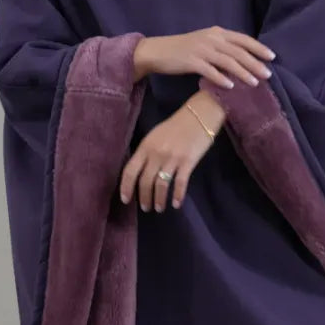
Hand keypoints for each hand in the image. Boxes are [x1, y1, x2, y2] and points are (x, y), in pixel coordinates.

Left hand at [120, 92, 224, 211]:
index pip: (130, 171)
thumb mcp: (154, 136)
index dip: (126, 187)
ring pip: (161, 185)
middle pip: (145, 181)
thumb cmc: (175, 126)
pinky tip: (176, 203)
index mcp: (145, 147)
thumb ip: (146, 153)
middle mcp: (156, 154)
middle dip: (144, 198)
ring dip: (159, 199)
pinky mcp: (188, 162)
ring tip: (159, 208)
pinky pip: (180, 183)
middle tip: (145, 207)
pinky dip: (177, 195)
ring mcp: (172, 159)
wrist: (198, 116)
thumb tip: (138, 173)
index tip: (125, 200)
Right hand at [133, 27, 274, 87]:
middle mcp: (211, 38)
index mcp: (217, 32)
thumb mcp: (205, 43)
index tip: (272, 57)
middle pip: (238, 51)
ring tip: (254, 83)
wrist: (158, 51)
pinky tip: (230, 87)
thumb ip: (222, 48)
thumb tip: (243, 60)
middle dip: (255, 63)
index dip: (258, 47)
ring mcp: (201, 49)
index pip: (242, 39)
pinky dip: (221, 78)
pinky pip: (210, 70)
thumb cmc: (183, 49)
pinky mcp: (191, 61)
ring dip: (242, 73)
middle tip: (268, 75)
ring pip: (227, 61)